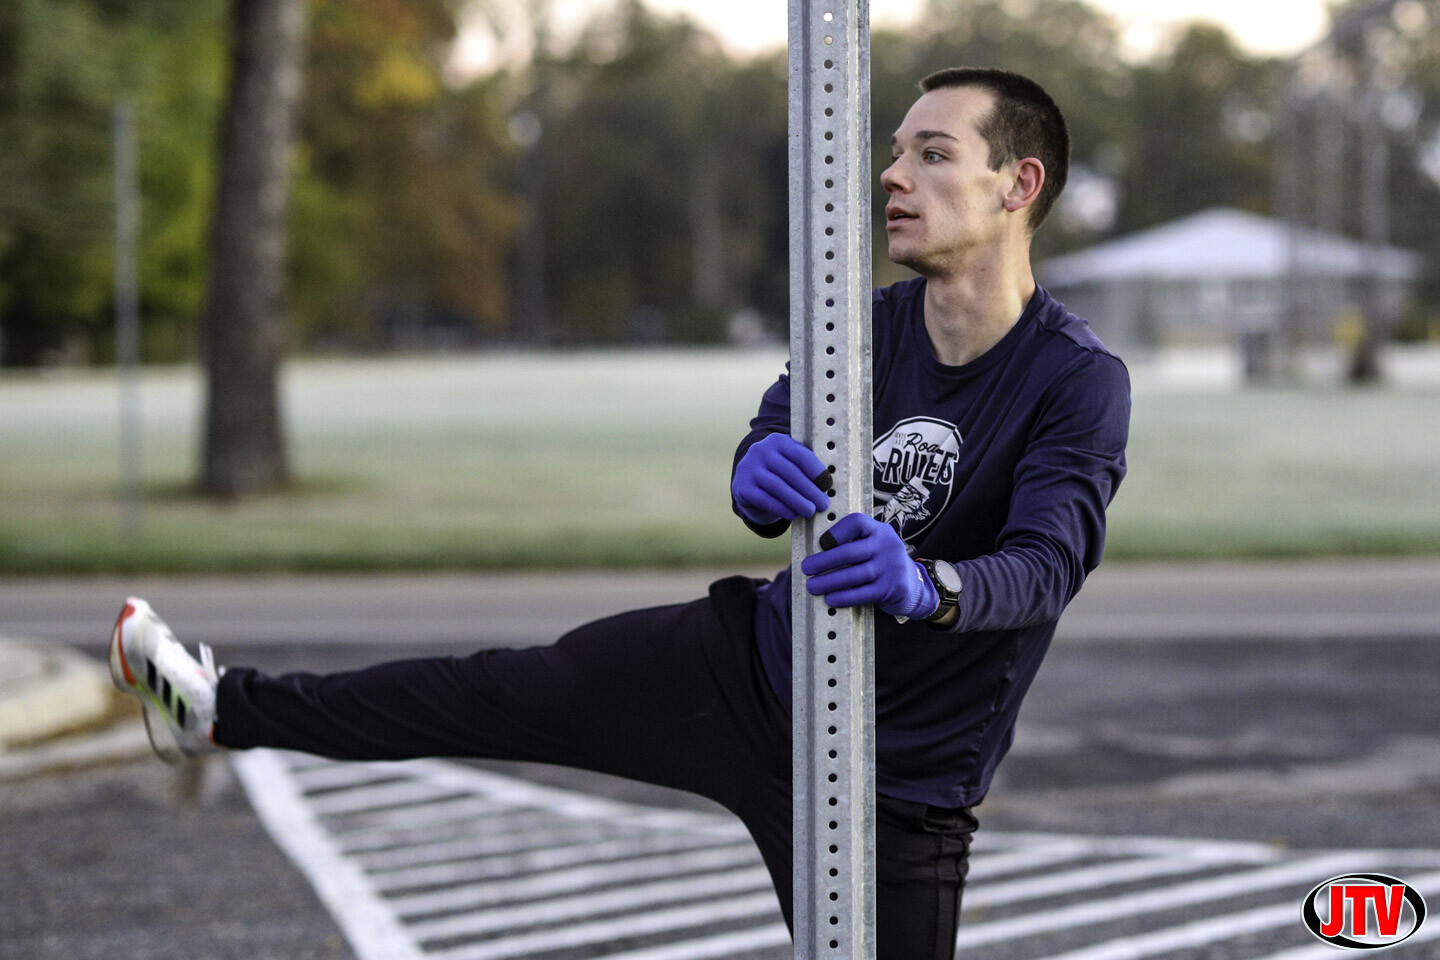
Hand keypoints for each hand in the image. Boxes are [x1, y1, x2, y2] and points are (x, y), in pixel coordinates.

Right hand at [732, 433, 830, 524]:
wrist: (748, 479)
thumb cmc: (779, 471)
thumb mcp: (789, 461)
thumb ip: (806, 467)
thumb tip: (828, 486)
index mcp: (778, 441)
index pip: (800, 454)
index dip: (816, 470)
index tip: (828, 485)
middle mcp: (761, 450)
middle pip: (790, 472)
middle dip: (809, 490)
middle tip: (823, 504)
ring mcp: (749, 468)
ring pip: (777, 486)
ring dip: (797, 501)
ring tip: (810, 511)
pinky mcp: (742, 486)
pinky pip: (764, 499)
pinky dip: (780, 508)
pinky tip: (793, 515)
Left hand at [800, 513, 938, 618]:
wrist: (913, 585)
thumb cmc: (882, 563)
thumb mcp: (874, 546)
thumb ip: (853, 543)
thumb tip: (815, 551)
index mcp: (880, 531)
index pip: (857, 522)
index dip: (836, 532)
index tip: (820, 543)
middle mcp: (887, 545)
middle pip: (849, 552)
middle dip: (823, 561)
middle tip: (806, 568)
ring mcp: (891, 567)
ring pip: (854, 575)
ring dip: (829, 582)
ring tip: (812, 586)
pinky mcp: (892, 588)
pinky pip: (863, 593)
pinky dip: (844, 597)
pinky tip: (830, 599)